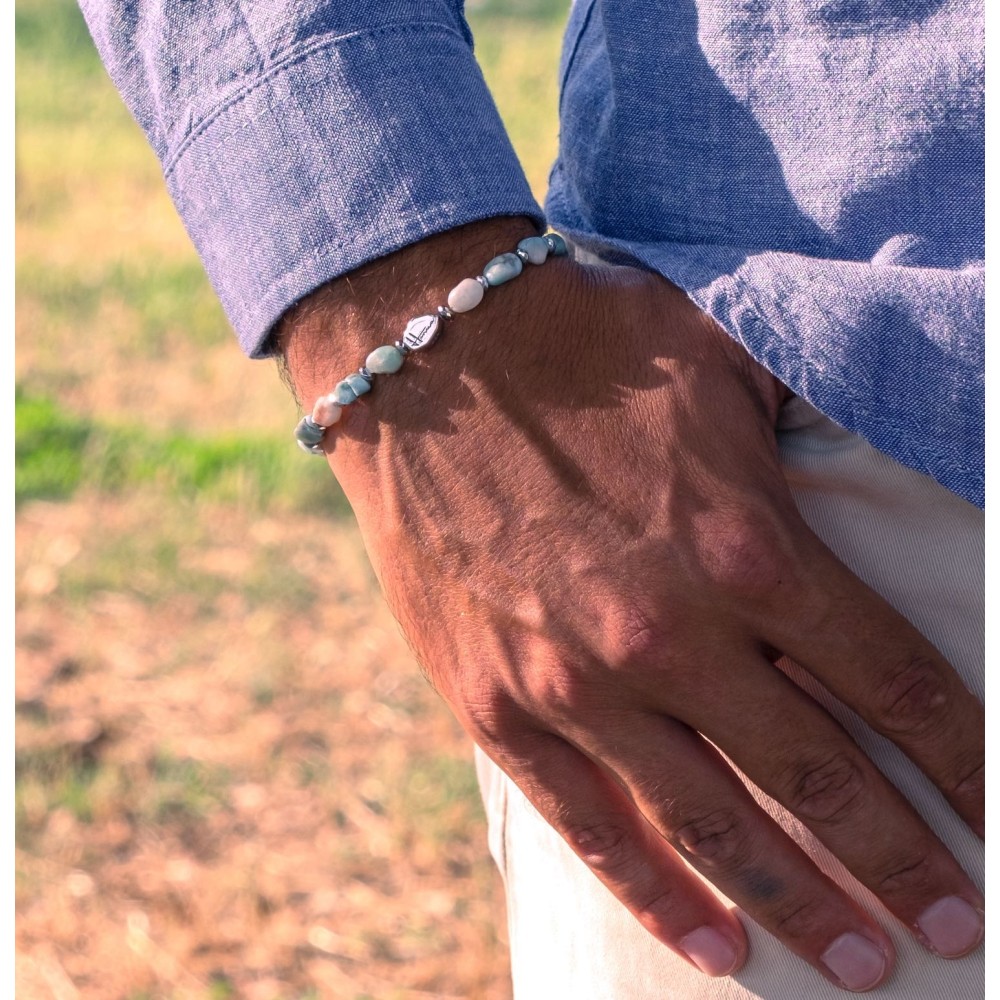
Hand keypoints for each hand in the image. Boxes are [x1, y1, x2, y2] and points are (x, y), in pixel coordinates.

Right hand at [279, 219, 983, 990]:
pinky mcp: (497, 704)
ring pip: (713, 826)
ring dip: (799, 904)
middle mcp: (671, 634)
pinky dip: (657, 893)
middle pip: (818, 778)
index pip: (892, 683)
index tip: (998, 820)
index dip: (963, 762)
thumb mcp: (723, 364)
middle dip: (902, 862)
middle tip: (956, 929)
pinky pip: (589, 824)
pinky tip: (712, 946)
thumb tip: (888, 455)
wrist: (426, 357)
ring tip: (861, 962)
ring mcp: (577, 682)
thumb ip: (811, 430)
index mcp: (746, 547)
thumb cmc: (585, 344)